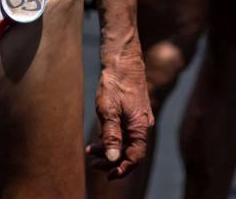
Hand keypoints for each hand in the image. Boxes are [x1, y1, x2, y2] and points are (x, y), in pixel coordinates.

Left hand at [86, 48, 152, 178]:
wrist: (122, 60)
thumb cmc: (115, 84)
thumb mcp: (108, 111)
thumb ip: (111, 136)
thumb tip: (113, 159)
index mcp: (140, 126)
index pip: (135, 157)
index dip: (123, 168)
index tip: (108, 174)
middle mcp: (144, 124)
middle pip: (131, 151)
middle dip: (112, 160)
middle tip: (93, 164)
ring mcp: (140, 118)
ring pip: (127, 141)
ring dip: (110, 149)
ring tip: (91, 150)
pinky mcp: (135, 111)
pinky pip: (126, 131)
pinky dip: (113, 137)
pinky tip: (99, 136)